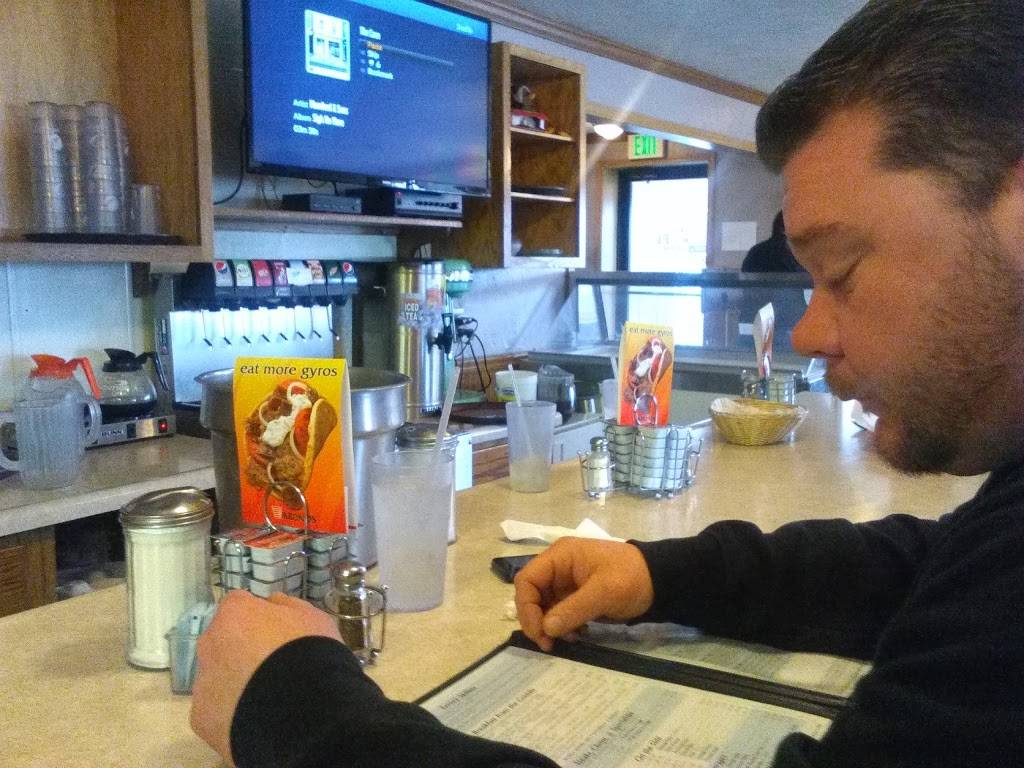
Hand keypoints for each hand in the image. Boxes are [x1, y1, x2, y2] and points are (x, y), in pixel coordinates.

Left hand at [190, 590, 340, 764]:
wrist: (301, 707)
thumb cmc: (308, 652)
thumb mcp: (311, 618)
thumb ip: (286, 607)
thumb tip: (271, 604)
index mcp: (235, 614)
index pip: (238, 604)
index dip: (256, 616)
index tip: (274, 630)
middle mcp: (210, 643)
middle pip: (222, 641)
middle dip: (240, 650)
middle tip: (270, 666)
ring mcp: (203, 681)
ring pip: (217, 677)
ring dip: (235, 682)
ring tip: (266, 697)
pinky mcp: (202, 716)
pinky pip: (216, 710)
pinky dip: (232, 712)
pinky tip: (256, 718)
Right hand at [514, 537, 653, 651]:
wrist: (660, 580)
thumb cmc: (631, 578)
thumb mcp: (604, 592)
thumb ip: (573, 609)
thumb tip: (546, 629)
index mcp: (560, 556)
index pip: (527, 579)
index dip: (526, 606)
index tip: (540, 631)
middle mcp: (558, 566)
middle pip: (531, 594)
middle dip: (536, 619)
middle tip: (548, 644)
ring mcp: (566, 581)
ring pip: (543, 605)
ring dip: (549, 625)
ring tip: (567, 641)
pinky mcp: (576, 595)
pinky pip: (558, 612)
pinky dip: (562, 626)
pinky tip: (576, 635)